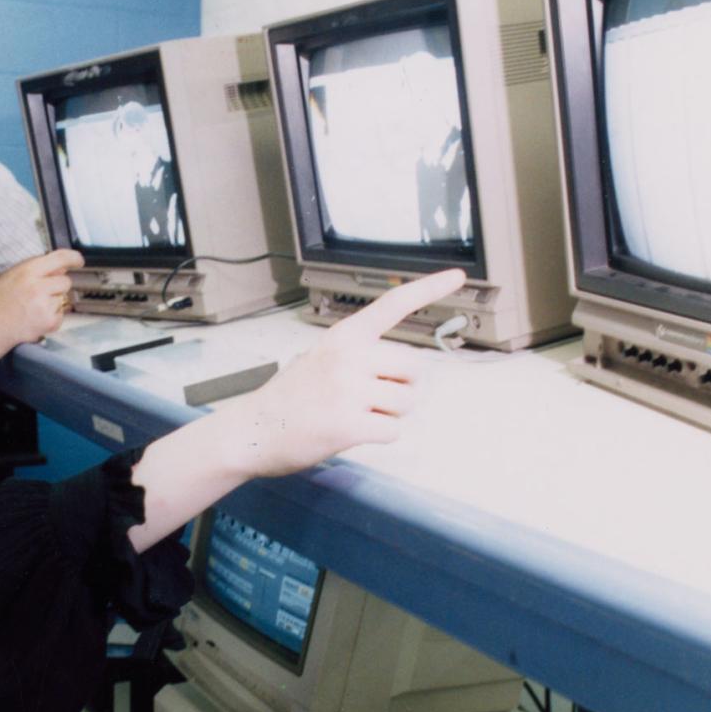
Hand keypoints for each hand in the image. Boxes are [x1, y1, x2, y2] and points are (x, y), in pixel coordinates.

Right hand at [0, 249, 83, 360]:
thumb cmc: (0, 302)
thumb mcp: (15, 276)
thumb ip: (38, 270)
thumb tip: (61, 268)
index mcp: (28, 271)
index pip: (60, 258)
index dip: (73, 258)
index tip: (79, 261)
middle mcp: (37, 285)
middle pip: (65, 281)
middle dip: (57, 288)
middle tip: (41, 295)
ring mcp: (44, 304)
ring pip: (63, 299)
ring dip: (54, 304)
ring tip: (33, 308)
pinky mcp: (49, 320)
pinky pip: (61, 315)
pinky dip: (52, 318)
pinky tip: (35, 318)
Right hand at [228, 269, 466, 477]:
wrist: (252, 430)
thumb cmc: (289, 398)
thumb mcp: (320, 358)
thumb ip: (358, 356)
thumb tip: (403, 373)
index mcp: (344, 337)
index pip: (393, 304)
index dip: (429, 288)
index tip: (458, 275)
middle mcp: (349, 357)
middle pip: (414, 370)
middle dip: (401, 389)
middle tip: (368, 398)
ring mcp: (348, 390)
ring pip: (407, 403)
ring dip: (389, 414)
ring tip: (354, 414)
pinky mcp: (349, 425)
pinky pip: (393, 431)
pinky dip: (379, 436)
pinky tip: (350, 432)